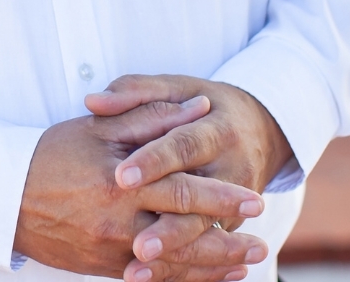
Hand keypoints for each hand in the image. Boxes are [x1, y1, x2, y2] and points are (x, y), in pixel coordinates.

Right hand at [14, 97, 267, 278]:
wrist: (5, 194)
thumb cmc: (53, 153)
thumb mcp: (99, 127)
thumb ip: (152, 117)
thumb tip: (198, 107)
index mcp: (121, 179)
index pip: (181, 188)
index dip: (219, 196)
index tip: (253, 199)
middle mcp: (119, 218)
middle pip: (183, 232)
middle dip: (226, 239)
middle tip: (261, 242)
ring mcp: (111, 249)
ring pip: (172, 264)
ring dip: (212, 266)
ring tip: (245, 265)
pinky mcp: (103, 268)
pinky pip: (152, 281)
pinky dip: (184, 280)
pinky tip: (207, 279)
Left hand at [86, 75, 294, 280]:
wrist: (257, 128)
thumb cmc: (201, 100)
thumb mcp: (174, 86)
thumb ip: (135, 92)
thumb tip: (92, 102)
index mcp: (217, 130)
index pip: (182, 146)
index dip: (153, 161)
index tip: (121, 177)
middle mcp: (232, 169)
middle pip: (198, 200)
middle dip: (167, 226)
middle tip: (136, 245)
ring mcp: (235, 203)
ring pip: (201, 232)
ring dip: (171, 254)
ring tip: (136, 268)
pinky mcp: (229, 224)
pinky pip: (205, 249)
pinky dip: (181, 267)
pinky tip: (150, 277)